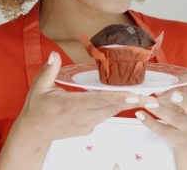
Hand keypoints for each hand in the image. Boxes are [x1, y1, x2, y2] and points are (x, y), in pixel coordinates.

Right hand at [18, 51, 156, 142]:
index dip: (117, 98)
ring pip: (110, 113)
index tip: (134, 96)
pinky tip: (132, 102)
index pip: (98, 100)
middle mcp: (81, 117)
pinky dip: (118, 108)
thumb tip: (55, 54)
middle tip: (152, 99)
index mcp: (70, 106)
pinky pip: (105, 116)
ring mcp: (86, 124)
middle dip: (133, 103)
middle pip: (110, 108)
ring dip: (129, 106)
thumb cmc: (37, 108)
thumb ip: (49, 70)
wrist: (34, 133)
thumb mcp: (38, 88)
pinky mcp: (88, 128)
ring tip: (148, 100)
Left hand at [134, 69, 186, 148]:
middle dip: (183, 99)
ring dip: (161, 111)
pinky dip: (149, 122)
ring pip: (174, 119)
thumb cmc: (185, 112)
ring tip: (147, 103)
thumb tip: (186, 72)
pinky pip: (162, 130)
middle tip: (173, 94)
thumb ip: (186, 85)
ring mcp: (185, 127)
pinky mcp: (175, 138)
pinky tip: (139, 114)